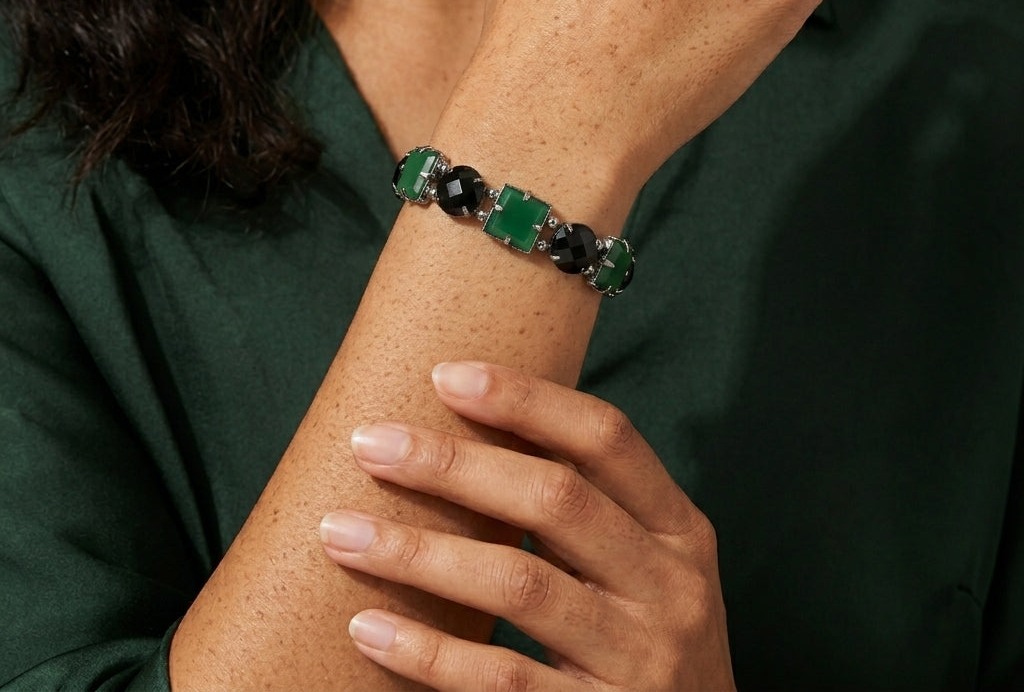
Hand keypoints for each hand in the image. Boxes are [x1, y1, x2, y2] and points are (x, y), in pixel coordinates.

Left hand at [320, 362, 735, 690]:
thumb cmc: (648, 640)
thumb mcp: (645, 566)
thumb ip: (586, 511)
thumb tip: (468, 435)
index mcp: (680, 530)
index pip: (607, 438)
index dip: (527, 399)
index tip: (445, 375)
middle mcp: (671, 588)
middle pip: (556, 500)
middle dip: (454, 465)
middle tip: (371, 442)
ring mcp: (642, 662)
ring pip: (518, 586)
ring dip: (419, 553)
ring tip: (341, 531)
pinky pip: (502, 680)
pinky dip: (430, 653)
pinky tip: (369, 628)